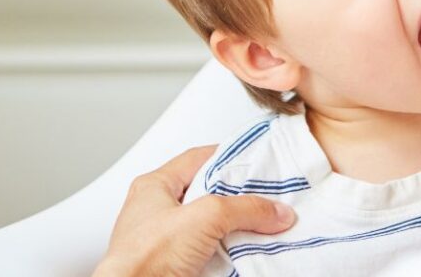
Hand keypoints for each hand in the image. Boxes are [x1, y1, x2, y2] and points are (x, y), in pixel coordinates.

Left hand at [93, 146, 295, 276]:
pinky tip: (246, 251)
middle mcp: (158, 211)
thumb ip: (246, 208)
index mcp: (154, 186)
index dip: (229, 156)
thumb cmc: (145, 259)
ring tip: (263, 225)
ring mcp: (166, 240)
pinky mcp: (176, 265)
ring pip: (211, 225)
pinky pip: (210, 251)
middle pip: (209, 193)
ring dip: (236, 227)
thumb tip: (275, 211)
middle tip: (265, 196)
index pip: (199, 158)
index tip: (257, 160)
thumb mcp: (206, 218)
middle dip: (238, 197)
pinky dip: (230, 251)